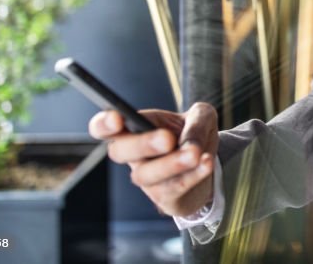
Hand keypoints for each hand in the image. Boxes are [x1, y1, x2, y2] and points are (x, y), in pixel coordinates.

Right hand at [88, 102, 218, 216]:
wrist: (209, 165)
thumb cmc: (195, 135)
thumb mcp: (203, 116)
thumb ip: (196, 122)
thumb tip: (189, 145)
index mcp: (135, 129)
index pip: (103, 128)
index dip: (103, 124)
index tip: (117, 118)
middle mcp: (134, 156)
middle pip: (118, 152)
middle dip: (141, 144)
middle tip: (167, 138)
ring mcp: (146, 179)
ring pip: (146, 175)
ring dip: (171, 164)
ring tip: (194, 154)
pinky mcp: (164, 197)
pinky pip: (173, 188)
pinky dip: (192, 175)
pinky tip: (206, 162)